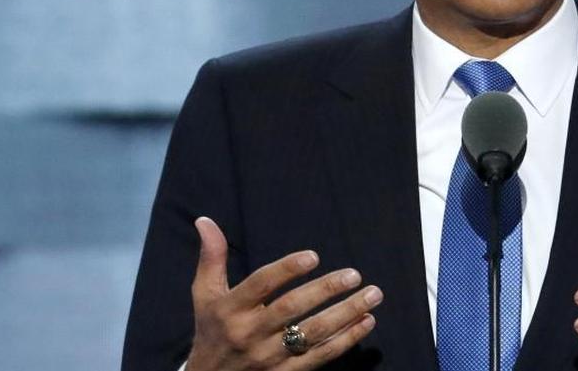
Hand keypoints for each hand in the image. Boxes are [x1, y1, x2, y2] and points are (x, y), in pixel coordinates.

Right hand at [186, 217, 381, 370]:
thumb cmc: (212, 329)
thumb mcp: (205, 294)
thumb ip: (211, 257)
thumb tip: (205, 220)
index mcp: (230, 309)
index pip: (260, 285)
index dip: (286, 270)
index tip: (314, 256)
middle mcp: (249, 333)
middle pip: (291, 309)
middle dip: (325, 290)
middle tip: (354, 274)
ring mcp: (269, 357)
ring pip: (312, 334)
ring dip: (346, 314)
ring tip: (372, 295)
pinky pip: (320, 357)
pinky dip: (346, 340)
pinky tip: (366, 322)